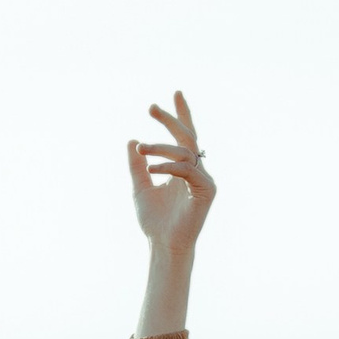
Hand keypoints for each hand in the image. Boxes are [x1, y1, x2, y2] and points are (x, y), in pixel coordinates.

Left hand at [127, 92, 213, 251]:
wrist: (163, 244)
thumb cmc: (154, 221)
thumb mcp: (140, 187)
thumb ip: (137, 165)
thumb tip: (131, 141)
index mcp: (183, 168)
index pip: (184, 137)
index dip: (181, 115)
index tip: (175, 93)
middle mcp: (196, 170)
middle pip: (187, 137)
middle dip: (170, 120)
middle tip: (151, 107)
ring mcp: (203, 179)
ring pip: (184, 151)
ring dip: (160, 147)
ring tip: (141, 149)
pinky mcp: (206, 190)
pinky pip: (186, 170)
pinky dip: (168, 166)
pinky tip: (151, 168)